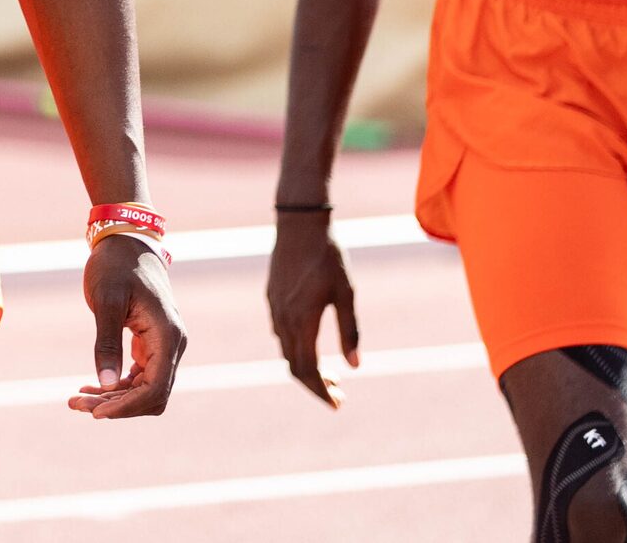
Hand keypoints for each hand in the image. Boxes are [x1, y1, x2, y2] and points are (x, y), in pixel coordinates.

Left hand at [69, 236, 183, 417]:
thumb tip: (105, 384)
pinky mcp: (151, 345)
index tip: (95, 411)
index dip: (127, 406)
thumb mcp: (106, 301)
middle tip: (75, 403)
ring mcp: (164, 346)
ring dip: (114, 400)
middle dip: (116, 406)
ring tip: (76, 399)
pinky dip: (117, 387)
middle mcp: (172, 345)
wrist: (125, 241)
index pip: (155, 388)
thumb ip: (107, 343)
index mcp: (167, 335)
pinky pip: (139, 377)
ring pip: (145, 390)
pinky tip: (90, 387)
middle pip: (152, 396)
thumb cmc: (115, 266)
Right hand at [266, 209, 360, 407]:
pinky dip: (296, 349)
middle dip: (316, 385)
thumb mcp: (346, 293)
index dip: (322, 392)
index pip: (308, 370)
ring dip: (306, 367)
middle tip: (339, 394)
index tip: (338, 404)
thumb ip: (349, 331)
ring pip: (286, 351)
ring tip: (332, 372)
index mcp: (302, 320)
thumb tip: (354, 367)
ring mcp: (275, 308)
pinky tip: (312, 343)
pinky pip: (281, 334)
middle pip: (294, 366)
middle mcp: (283, 318)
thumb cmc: (328, 256)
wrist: (299, 223)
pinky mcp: (272, 298)